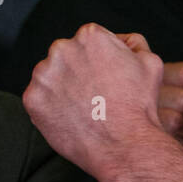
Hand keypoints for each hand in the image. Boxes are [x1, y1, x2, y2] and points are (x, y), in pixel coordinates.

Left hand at [22, 23, 165, 180]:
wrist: (123, 146)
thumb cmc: (139, 105)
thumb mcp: (150, 62)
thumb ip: (133, 43)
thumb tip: (122, 40)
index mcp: (89, 35)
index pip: (88, 42)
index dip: (99, 62)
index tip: (105, 80)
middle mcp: (61, 49)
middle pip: (66, 57)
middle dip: (76, 72)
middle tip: (94, 97)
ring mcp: (43, 75)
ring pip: (49, 78)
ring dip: (61, 89)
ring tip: (83, 110)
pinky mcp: (32, 99)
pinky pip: (39, 101)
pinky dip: (50, 109)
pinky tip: (70, 119)